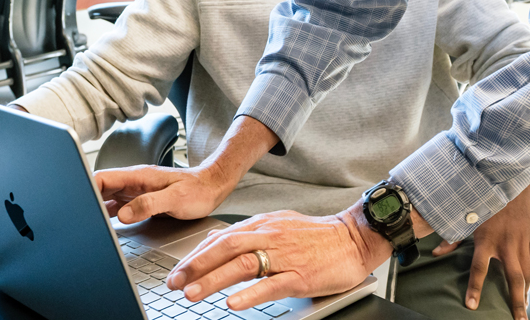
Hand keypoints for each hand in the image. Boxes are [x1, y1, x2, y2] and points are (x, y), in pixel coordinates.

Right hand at [94, 116, 278, 224]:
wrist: (212, 188)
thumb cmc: (197, 190)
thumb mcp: (175, 198)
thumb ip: (149, 204)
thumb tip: (124, 213)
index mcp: (137, 177)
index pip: (102, 178)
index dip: (86, 188)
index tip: (77, 203)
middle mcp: (133, 182)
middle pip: (100, 189)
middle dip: (86, 201)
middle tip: (78, 219)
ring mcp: (136, 192)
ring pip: (107, 199)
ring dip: (96, 209)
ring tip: (87, 224)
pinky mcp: (141, 201)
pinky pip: (118, 207)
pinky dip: (108, 216)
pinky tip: (105, 226)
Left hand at [165, 207, 390, 311]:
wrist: (355, 237)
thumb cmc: (318, 236)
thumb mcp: (279, 225)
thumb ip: (249, 234)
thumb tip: (217, 241)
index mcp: (264, 225)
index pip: (221, 238)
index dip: (196, 254)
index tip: (177, 270)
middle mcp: (270, 237)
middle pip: (226, 248)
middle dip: (196, 266)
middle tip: (174, 283)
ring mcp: (286, 256)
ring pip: (243, 264)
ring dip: (214, 279)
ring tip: (193, 293)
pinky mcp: (301, 275)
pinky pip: (272, 284)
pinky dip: (250, 294)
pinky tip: (233, 304)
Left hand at [431, 185, 529, 319]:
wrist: (510, 181)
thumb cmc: (485, 199)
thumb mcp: (467, 217)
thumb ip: (453, 238)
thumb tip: (436, 253)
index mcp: (486, 239)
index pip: (478, 269)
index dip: (474, 288)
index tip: (472, 306)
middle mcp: (506, 243)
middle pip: (513, 278)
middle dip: (516, 301)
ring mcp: (522, 241)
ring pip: (527, 273)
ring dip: (526, 291)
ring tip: (524, 307)